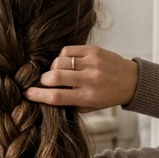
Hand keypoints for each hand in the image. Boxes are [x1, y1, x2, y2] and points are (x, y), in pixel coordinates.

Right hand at [24, 46, 139, 110]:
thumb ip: (70, 104)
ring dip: (52, 67)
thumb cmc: (108, 96)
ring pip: (59, 61)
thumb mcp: (90, 107)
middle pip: (55, 77)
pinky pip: (67, 51)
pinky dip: (61, 57)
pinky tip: (65, 62)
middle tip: (43, 81)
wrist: (131, 81)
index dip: (38, 95)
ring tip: (57, 71)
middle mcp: (90, 80)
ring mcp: (92, 63)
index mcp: (88, 97)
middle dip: (43, 80)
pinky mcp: (93, 50)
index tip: (27, 93)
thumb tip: (45, 97)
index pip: (56, 97)